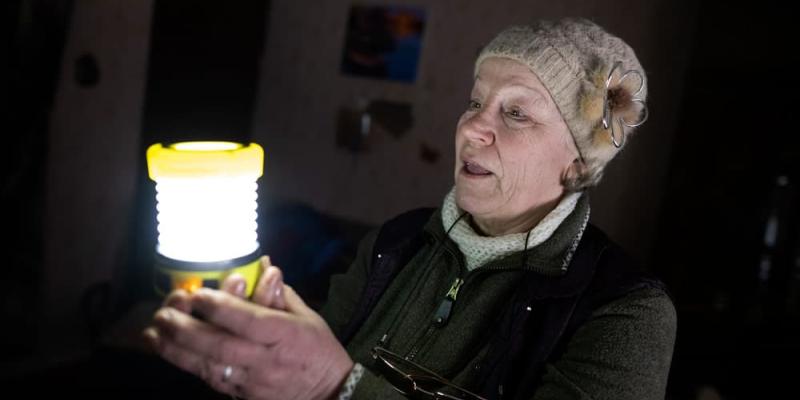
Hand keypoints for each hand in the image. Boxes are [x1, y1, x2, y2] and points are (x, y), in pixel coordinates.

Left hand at [143, 257, 353, 399]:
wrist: (328, 394)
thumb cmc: (318, 349)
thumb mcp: (307, 317)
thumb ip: (280, 293)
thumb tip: (263, 265)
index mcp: (287, 334)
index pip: (250, 321)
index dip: (222, 307)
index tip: (199, 293)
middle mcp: (267, 359)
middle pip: (221, 346)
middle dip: (187, 329)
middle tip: (164, 313)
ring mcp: (253, 381)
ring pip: (209, 366)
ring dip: (177, 349)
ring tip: (154, 332)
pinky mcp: (242, 395)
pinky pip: (211, 379)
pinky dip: (187, 364)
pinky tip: (168, 350)